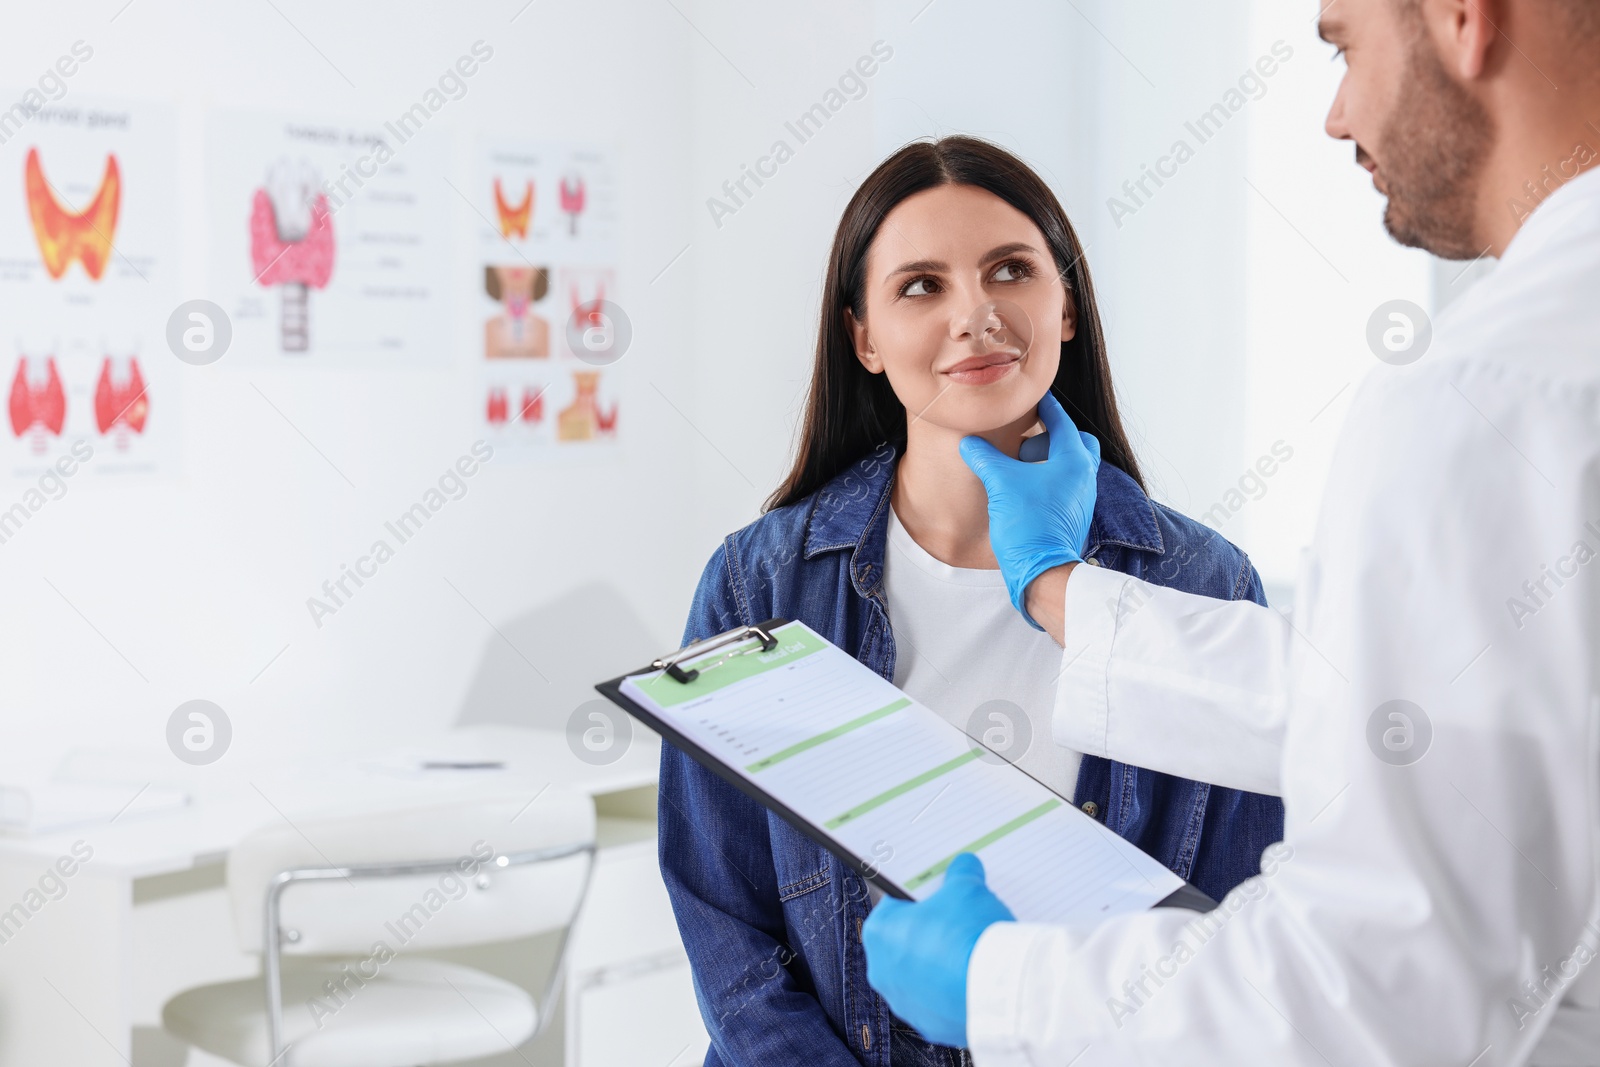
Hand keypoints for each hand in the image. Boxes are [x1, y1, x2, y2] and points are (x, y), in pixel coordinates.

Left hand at [862, 854, 1014, 1047]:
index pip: (893, 905)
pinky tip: (976, 979)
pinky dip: (953, 992)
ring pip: (921, 976)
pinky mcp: (930, 1026)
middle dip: (929, 932)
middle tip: (957, 921)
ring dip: (940, 965)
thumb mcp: (966, 887)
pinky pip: (939, 1002)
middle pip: (905, 942)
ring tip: (971, 952)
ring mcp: (905, 1003)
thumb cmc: (969, 935)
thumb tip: (964, 867)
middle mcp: (882, 972)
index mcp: (879, 933)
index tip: (937, 896)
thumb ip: (960, 873)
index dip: (918, 898)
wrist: (997, 989)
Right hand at [959, 392, 1100, 627]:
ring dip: (1049, 459)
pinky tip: (1026, 488)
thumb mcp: (1000, 483)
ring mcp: (1083, 498)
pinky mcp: (1075, 515)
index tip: (1035, 394)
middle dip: (1054, 435)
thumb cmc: (1028, 525)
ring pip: (1071, 466)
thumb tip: (969, 442)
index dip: (1045, 405)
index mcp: (1074, 461)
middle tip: (1028, 436)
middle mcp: (1085, 476)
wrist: (1043, 571)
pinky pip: (1066, 486)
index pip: (1061, 420)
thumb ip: (984, 457)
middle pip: (1076, 442)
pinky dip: (1049, 480)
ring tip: (1022, 463)